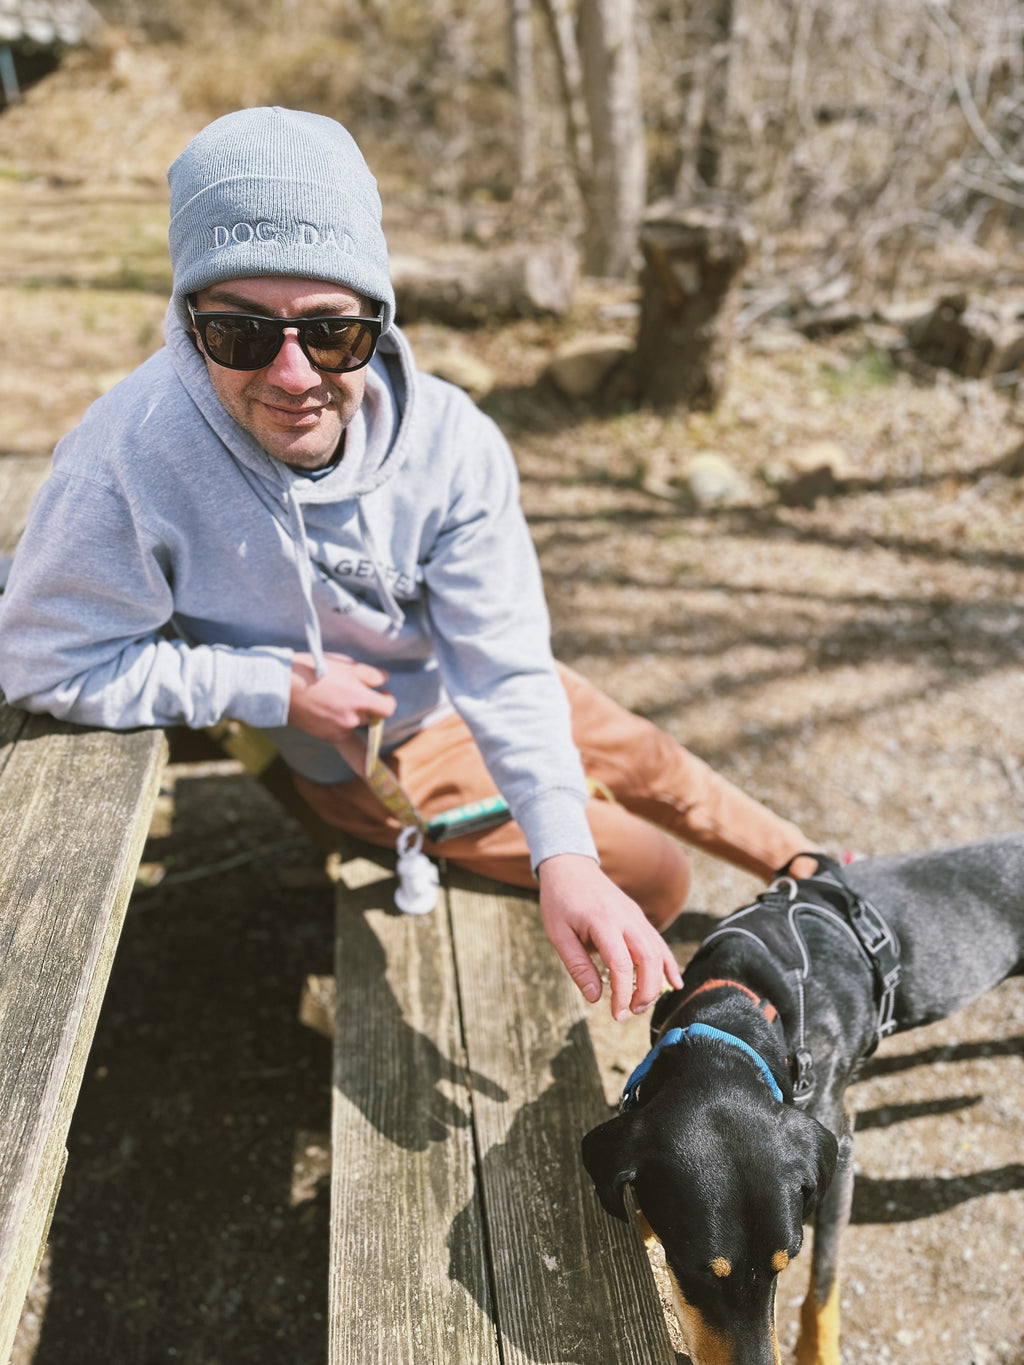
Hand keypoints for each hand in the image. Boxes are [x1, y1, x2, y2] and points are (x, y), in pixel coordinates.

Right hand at [288, 651, 395, 743]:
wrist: (280, 687)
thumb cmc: (312, 670)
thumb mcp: (345, 664)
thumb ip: (369, 674)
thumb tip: (384, 680)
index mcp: (359, 700)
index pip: (388, 709)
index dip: (387, 699)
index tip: (381, 692)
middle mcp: (351, 719)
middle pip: (371, 717)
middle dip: (367, 706)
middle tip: (354, 691)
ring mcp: (338, 730)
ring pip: (355, 724)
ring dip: (352, 714)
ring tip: (336, 698)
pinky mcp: (325, 736)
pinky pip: (341, 731)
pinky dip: (338, 721)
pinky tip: (326, 707)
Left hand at [537, 853, 682, 1021]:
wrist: (570, 867)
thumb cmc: (560, 901)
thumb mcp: (559, 935)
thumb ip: (578, 966)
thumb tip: (596, 997)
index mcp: (603, 921)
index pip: (621, 964)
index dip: (623, 993)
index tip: (616, 1014)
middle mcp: (626, 918)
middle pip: (648, 959)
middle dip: (645, 991)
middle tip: (630, 1013)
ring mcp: (636, 916)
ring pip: (658, 951)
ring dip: (656, 981)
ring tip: (642, 1004)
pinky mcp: (639, 917)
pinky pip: (659, 942)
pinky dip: (668, 963)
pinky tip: (675, 982)